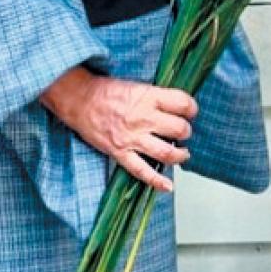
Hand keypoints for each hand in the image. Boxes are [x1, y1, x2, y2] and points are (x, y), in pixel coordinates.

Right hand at [39, 68, 198, 193]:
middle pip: (179, 129)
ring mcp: (132, 138)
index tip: (191, 112)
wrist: (79, 99)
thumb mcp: (136, 85)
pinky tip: (167, 186)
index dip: (192, 109)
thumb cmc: (106, 91)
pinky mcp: (120, 152)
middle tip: (183, 132)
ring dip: (180, 155)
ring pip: (167, 153)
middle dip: (186, 132)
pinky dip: (157, 181)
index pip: (183, 103)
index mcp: (148, 97)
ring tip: (182, 154)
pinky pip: (142, 171)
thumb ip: (155, 97)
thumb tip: (175, 108)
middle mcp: (144, 118)